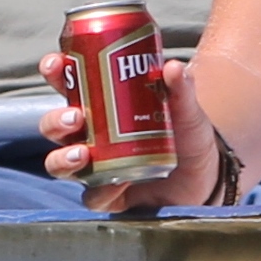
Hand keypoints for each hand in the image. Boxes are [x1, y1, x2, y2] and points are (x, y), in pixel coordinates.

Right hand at [38, 53, 224, 211]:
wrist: (206, 174)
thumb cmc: (186, 134)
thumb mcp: (185, 108)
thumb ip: (181, 88)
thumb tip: (173, 67)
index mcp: (100, 106)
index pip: (67, 85)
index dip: (55, 73)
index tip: (55, 64)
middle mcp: (90, 137)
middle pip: (54, 127)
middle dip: (56, 120)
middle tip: (75, 116)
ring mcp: (96, 167)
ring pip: (60, 164)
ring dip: (63, 157)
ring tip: (82, 153)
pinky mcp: (108, 196)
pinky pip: (94, 196)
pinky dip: (101, 190)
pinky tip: (116, 182)